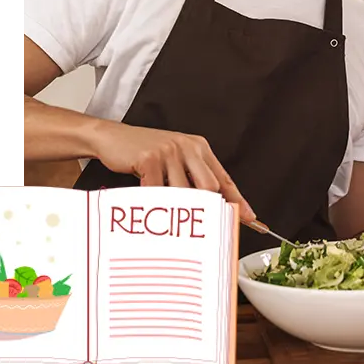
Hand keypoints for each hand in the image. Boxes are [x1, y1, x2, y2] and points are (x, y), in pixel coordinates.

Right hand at [91, 122, 256, 223]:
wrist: (112, 138)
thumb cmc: (144, 153)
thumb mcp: (175, 160)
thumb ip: (193, 177)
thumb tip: (212, 205)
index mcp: (199, 148)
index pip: (223, 178)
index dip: (238, 200)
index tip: (250, 217)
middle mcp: (188, 147)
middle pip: (209, 187)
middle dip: (206, 209)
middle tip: (199, 226)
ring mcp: (169, 151)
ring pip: (184, 192)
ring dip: (176, 208)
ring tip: (168, 217)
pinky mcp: (150, 158)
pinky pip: (157, 190)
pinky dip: (154, 201)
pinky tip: (148, 204)